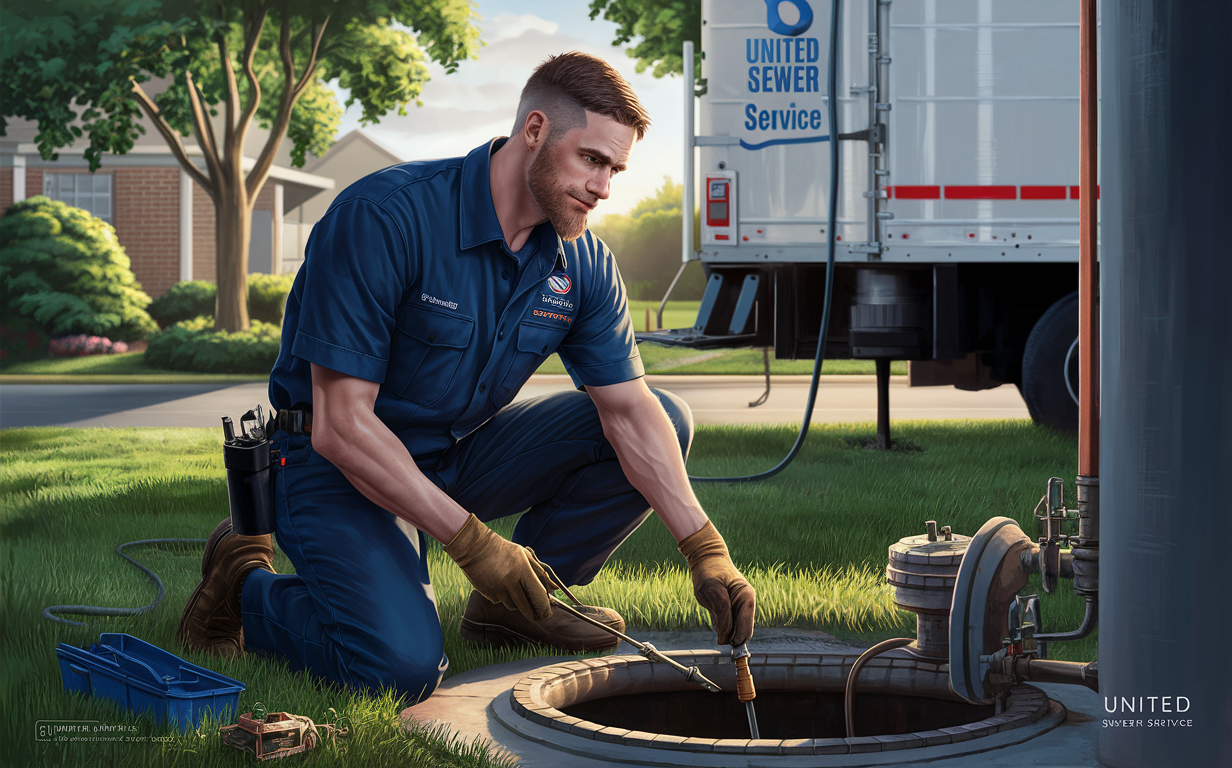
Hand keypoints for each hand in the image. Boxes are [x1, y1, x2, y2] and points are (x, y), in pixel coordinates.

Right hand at [443, 514, 553, 620]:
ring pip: (513, 606)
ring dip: (517, 603)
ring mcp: (498, 589)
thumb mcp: (525, 556)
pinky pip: (501, 602)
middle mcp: (510, 582)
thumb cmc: (504, 550)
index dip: (544, 607)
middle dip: (532, 613)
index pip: (538, 595)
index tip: (547, 613)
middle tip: (537, 615)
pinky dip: (504, 598)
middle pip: (525, 607)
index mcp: (522, 570)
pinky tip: (501, 586)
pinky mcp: (488, 594)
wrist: (476, 547)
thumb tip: (554, 588)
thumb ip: (540, 573)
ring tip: (514, 589)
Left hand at [678, 521, 755, 645]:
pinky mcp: (732, 608)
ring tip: (714, 616)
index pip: (745, 627)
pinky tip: (715, 614)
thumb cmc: (709, 572)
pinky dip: (722, 625)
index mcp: (746, 597)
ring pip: (735, 630)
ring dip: (725, 630)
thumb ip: (721, 613)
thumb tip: (726, 637)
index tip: (723, 642)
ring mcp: (740, 606)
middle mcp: (746, 603)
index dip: (735, 638)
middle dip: (731, 637)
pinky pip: (729, 624)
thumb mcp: (711, 590)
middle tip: (717, 635)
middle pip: (743, 632)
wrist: (707, 559)